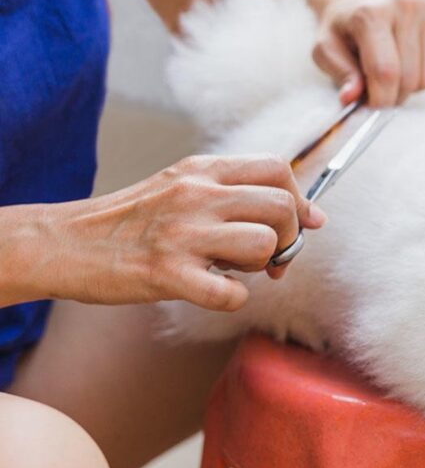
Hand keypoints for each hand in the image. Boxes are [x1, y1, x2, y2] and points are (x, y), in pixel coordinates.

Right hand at [9, 155, 324, 310]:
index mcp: (202, 171)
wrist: (67, 242)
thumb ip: (241, 194)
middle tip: (270, 259)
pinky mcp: (167, 274)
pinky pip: (231, 293)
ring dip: (261, 266)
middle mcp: (196, 195)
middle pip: (281, 207)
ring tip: (232, 269)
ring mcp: (182, 234)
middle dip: (289, 238)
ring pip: (263, 245)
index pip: (277, 169)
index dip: (300, 201)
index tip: (301, 225)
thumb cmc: (134, 220)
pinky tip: (214, 291)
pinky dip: (233, 299)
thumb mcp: (184, 187)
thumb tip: (315, 216)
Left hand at [301, 0, 424, 106]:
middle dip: (394, 95)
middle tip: (380, 84)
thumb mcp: (327, 51)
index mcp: (370, 14)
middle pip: (409, 80)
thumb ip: (340, 74)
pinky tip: (413, 58)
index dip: (380, 100)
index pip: (385, 72)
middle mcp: (404, 6)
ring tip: (396, 68)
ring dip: (412, 86)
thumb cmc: (346, 31)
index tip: (371, 105)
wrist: (366, 3)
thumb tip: (352, 97)